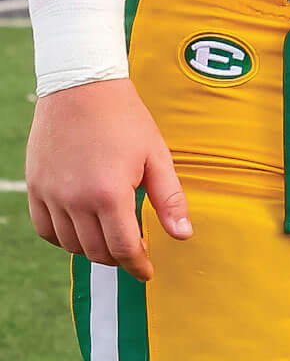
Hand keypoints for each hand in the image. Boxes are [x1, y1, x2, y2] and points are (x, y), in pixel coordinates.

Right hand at [26, 78, 190, 279]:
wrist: (81, 89)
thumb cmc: (125, 119)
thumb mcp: (157, 156)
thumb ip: (170, 199)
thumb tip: (183, 235)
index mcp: (109, 193)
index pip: (124, 248)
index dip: (138, 265)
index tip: (147, 272)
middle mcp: (75, 200)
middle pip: (97, 251)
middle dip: (119, 257)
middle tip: (135, 249)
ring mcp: (50, 196)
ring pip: (71, 245)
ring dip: (93, 249)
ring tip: (113, 236)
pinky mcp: (35, 189)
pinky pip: (46, 230)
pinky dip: (65, 238)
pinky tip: (83, 230)